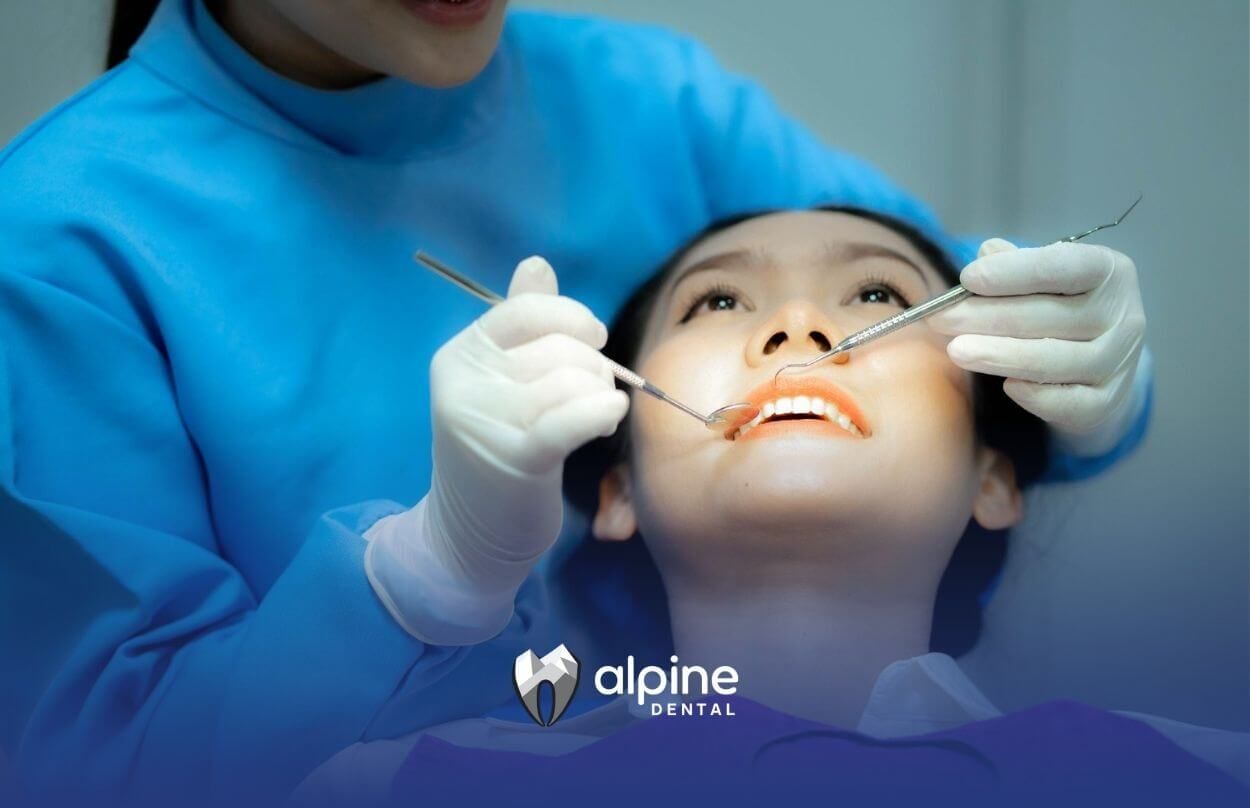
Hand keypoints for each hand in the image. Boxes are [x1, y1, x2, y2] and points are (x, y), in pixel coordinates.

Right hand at [366, 256, 628, 643]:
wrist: (472, 535)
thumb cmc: (500, 450)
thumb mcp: (503, 381)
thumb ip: (520, 323)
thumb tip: (537, 264)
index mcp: (462, 354)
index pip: (526, 310)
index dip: (571, 318)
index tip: (589, 340)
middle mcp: (466, 380)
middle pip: (560, 346)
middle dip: (592, 368)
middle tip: (588, 397)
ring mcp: (486, 418)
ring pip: (576, 379)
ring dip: (599, 397)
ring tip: (587, 420)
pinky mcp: (516, 457)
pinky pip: (576, 416)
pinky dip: (602, 414)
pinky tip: (605, 423)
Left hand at [929, 238, 1146, 450]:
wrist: (1101, 365)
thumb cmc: (1062, 308)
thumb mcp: (1046, 278)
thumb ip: (1016, 264)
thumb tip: (987, 252)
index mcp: (1109, 271)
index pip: (1064, 267)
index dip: (1014, 272)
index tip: (967, 278)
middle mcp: (1123, 316)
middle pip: (1049, 316)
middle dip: (987, 317)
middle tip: (940, 319)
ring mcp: (1118, 362)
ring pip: (1053, 360)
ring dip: (1000, 355)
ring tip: (956, 350)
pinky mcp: (1106, 401)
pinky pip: (1066, 402)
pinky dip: (1034, 395)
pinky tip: (1005, 385)